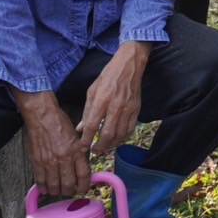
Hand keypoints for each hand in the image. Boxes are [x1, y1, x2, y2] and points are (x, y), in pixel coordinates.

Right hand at [14, 91, 88, 196]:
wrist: (42, 116)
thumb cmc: (59, 123)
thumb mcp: (76, 136)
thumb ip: (79, 152)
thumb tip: (81, 167)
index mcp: (76, 151)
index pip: (83, 175)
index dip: (83, 186)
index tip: (82, 190)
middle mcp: (64, 158)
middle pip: (68, 184)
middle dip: (69, 190)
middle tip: (69, 191)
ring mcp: (49, 161)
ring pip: (54, 185)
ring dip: (56, 191)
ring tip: (57, 190)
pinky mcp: (37, 162)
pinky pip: (40, 180)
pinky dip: (43, 187)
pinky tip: (45, 189)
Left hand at [77, 41, 148, 155]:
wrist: (129, 66)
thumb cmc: (108, 76)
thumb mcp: (92, 91)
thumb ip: (87, 111)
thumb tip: (80, 128)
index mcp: (101, 100)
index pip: (92, 126)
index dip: (86, 139)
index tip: (82, 147)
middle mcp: (115, 106)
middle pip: (107, 134)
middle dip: (100, 146)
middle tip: (94, 151)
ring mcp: (128, 109)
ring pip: (120, 134)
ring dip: (111, 145)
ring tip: (105, 148)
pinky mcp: (136, 109)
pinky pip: (130, 129)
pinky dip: (123, 138)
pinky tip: (117, 141)